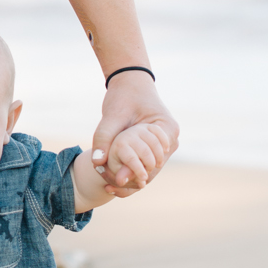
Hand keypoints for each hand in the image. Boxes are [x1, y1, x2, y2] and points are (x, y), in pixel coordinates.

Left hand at [91, 72, 177, 196]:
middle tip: (107, 183)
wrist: (129, 83)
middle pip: (152, 170)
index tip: (114, 180)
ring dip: (130, 177)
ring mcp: (165, 145)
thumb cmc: (124, 95)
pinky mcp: (155, 148)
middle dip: (130, 178)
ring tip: (107, 182)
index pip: (153, 161)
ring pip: (148, 170)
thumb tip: (97, 162)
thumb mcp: (112, 115)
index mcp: (168, 130)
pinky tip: (112, 178)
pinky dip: (130, 171)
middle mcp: (171, 140)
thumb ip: (104, 137)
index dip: (134, 173)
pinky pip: (143, 164)